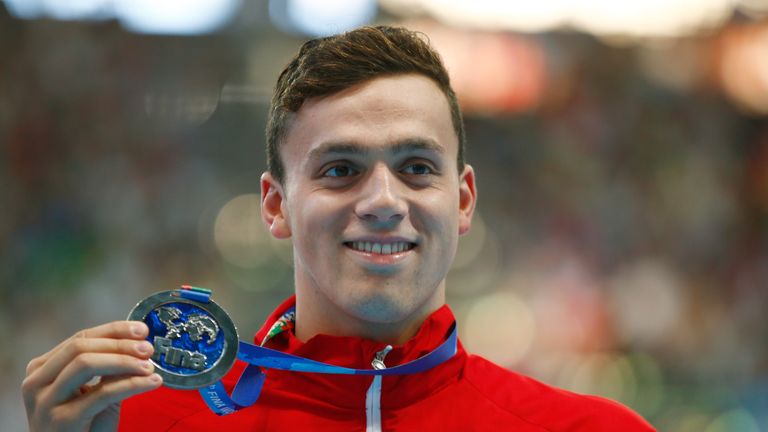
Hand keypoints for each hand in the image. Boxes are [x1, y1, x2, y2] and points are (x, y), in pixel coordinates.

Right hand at [22, 321, 162, 430]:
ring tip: (149, 366)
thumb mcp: (94, 393)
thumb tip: (137, 345)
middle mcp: (36, 383)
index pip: (80, 338)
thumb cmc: (83, 428)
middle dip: (119, 344)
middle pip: (81, 347)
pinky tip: (152, 383)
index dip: (114, 330)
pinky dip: (132, 384)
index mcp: (42, 370)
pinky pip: (102, 393)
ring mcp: (45, 402)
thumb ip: (109, 370)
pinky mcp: (61, 421)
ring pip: (86, 364)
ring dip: (124, 361)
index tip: (142, 329)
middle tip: (148, 348)